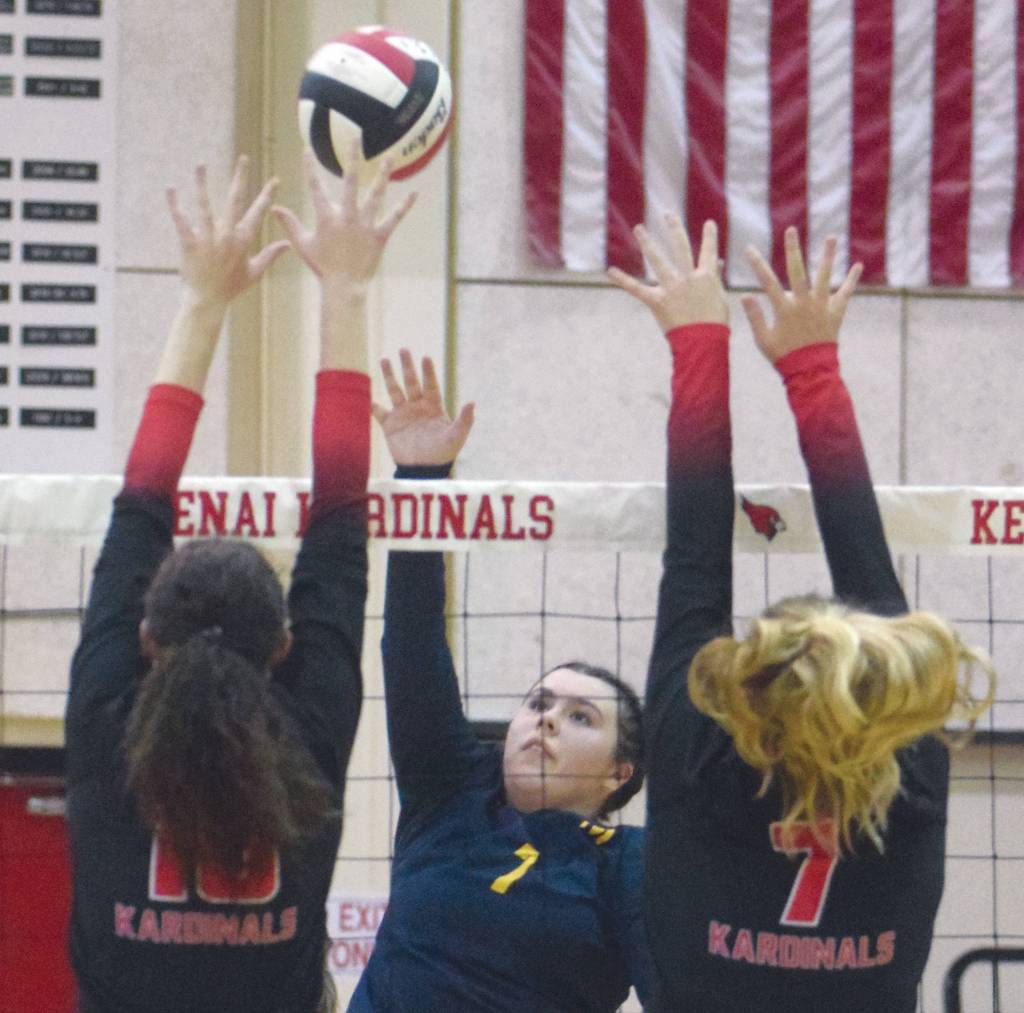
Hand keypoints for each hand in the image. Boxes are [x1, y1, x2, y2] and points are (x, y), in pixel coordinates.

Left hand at [166, 155, 288, 308]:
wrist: (208, 301)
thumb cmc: (230, 287)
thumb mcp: (255, 272)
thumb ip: (271, 255)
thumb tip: (287, 244)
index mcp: (244, 241)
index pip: (258, 213)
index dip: (267, 195)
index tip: (275, 179)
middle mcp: (228, 236)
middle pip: (235, 201)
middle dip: (241, 178)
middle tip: (243, 158)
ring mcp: (209, 239)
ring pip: (206, 206)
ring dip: (203, 183)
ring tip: (201, 164)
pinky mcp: (190, 243)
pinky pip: (182, 221)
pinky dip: (176, 205)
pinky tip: (171, 189)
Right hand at [273, 145, 415, 288]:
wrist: (343, 287)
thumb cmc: (323, 267)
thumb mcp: (303, 244)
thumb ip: (290, 224)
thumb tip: (274, 207)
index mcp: (326, 217)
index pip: (315, 187)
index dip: (310, 167)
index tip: (307, 149)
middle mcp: (346, 217)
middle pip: (350, 182)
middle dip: (351, 159)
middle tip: (355, 139)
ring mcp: (364, 226)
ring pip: (375, 195)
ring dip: (383, 175)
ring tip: (390, 157)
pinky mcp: (379, 236)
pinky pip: (393, 218)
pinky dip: (404, 206)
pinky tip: (414, 193)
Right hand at [373, 349, 473, 466]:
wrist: (424, 470)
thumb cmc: (443, 454)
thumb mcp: (456, 436)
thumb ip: (464, 419)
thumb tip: (472, 402)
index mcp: (433, 407)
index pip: (431, 385)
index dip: (428, 372)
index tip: (425, 357)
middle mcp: (417, 407)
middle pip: (411, 382)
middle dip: (407, 366)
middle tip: (404, 350)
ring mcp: (403, 415)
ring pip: (394, 390)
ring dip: (389, 376)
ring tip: (384, 360)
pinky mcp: (390, 426)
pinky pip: (379, 413)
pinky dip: (373, 406)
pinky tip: (368, 397)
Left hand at [607, 216, 727, 330]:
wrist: (702, 342)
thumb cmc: (714, 323)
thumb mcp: (719, 299)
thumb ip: (715, 279)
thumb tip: (718, 263)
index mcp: (706, 277)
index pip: (708, 251)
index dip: (709, 237)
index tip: (708, 223)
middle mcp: (687, 277)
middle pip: (680, 247)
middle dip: (674, 228)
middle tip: (667, 213)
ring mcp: (671, 288)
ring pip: (657, 260)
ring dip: (647, 242)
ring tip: (639, 228)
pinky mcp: (656, 301)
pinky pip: (636, 288)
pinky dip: (622, 279)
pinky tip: (610, 270)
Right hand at [742, 229, 861, 362]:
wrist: (811, 371)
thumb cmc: (784, 357)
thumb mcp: (763, 340)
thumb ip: (755, 317)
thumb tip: (744, 295)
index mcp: (784, 309)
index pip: (767, 282)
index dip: (757, 264)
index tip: (749, 248)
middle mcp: (804, 303)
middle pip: (797, 271)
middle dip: (793, 249)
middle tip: (791, 230)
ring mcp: (822, 306)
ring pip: (825, 276)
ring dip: (827, 255)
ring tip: (831, 237)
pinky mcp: (836, 312)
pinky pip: (845, 293)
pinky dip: (851, 280)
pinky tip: (858, 265)